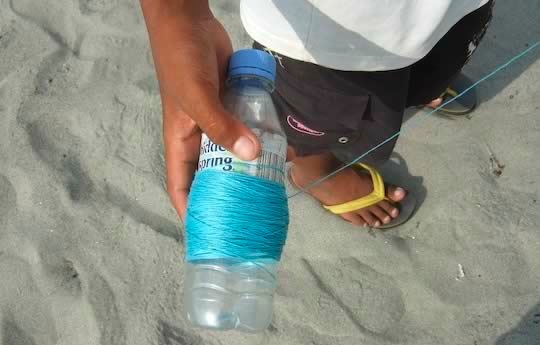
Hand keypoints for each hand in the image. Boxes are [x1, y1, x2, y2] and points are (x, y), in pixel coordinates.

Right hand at [141, 1, 260, 219]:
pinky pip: (246, 130)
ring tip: (270, 189)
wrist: (191, 23)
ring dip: (247, 169)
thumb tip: (252, 156)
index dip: (192, 212)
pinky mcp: (233, 107)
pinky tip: (276, 151)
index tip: (211, 233)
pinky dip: (257, 141)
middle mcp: (199, 138)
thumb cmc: (182, 63)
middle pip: (211, 176)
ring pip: (232, 155)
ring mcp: (218, 123)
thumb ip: (221, 126)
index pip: (181, 187)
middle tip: (251, 215)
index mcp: (180, 143)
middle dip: (227, 195)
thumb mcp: (196, 98)